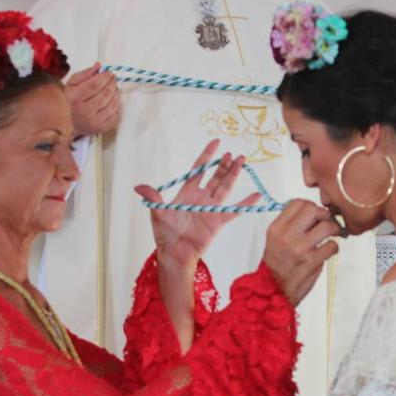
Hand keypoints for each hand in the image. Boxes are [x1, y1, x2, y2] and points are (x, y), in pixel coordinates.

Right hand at [66, 64, 120, 135]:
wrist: (68, 124)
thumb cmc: (70, 102)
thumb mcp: (71, 85)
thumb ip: (85, 74)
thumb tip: (98, 66)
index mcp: (75, 98)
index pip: (94, 85)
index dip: (104, 77)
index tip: (108, 72)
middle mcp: (84, 111)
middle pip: (105, 94)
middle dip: (112, 83)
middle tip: (113, 78)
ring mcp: (94, 121)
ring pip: (112, 104)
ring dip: (116, 93)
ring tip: (114, 87)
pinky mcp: (102, 128)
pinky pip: (115, 114)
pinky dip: (117, 104)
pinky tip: (114, 99)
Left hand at [134, 139, 259, 267]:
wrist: (174, 253)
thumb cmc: (165, 234)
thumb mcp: (157, 212)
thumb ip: (153, 196)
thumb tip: (139, 186)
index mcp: (187, 193)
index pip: (199, 170)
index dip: (206, 156)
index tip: (215, 143)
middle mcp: (201, 198)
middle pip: (215, 176)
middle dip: (223, 164)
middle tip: (231, 153)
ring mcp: (211, 208)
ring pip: (225, 187)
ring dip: (233, 174)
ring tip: (241, 161)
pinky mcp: (218, 221)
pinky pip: (234, 210)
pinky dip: (246, 203)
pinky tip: (256, 195)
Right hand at [263, 199, 341, 305]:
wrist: (273, 291)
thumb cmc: (276, 266)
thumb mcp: (274, 240)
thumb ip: (290, 225)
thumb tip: (310, 213)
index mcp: (276, 228)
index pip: (297, 203)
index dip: (310, 205)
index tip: (315, 214)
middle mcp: (287, 235)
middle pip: (313, 210)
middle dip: (324, 214)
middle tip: (327, 222)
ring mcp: (300, 248)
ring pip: (326, 226)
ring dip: (334, 229)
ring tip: (334, 234)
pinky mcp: (312, 261)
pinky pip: (332, 246)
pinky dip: (334, 247)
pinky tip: (328, 250)